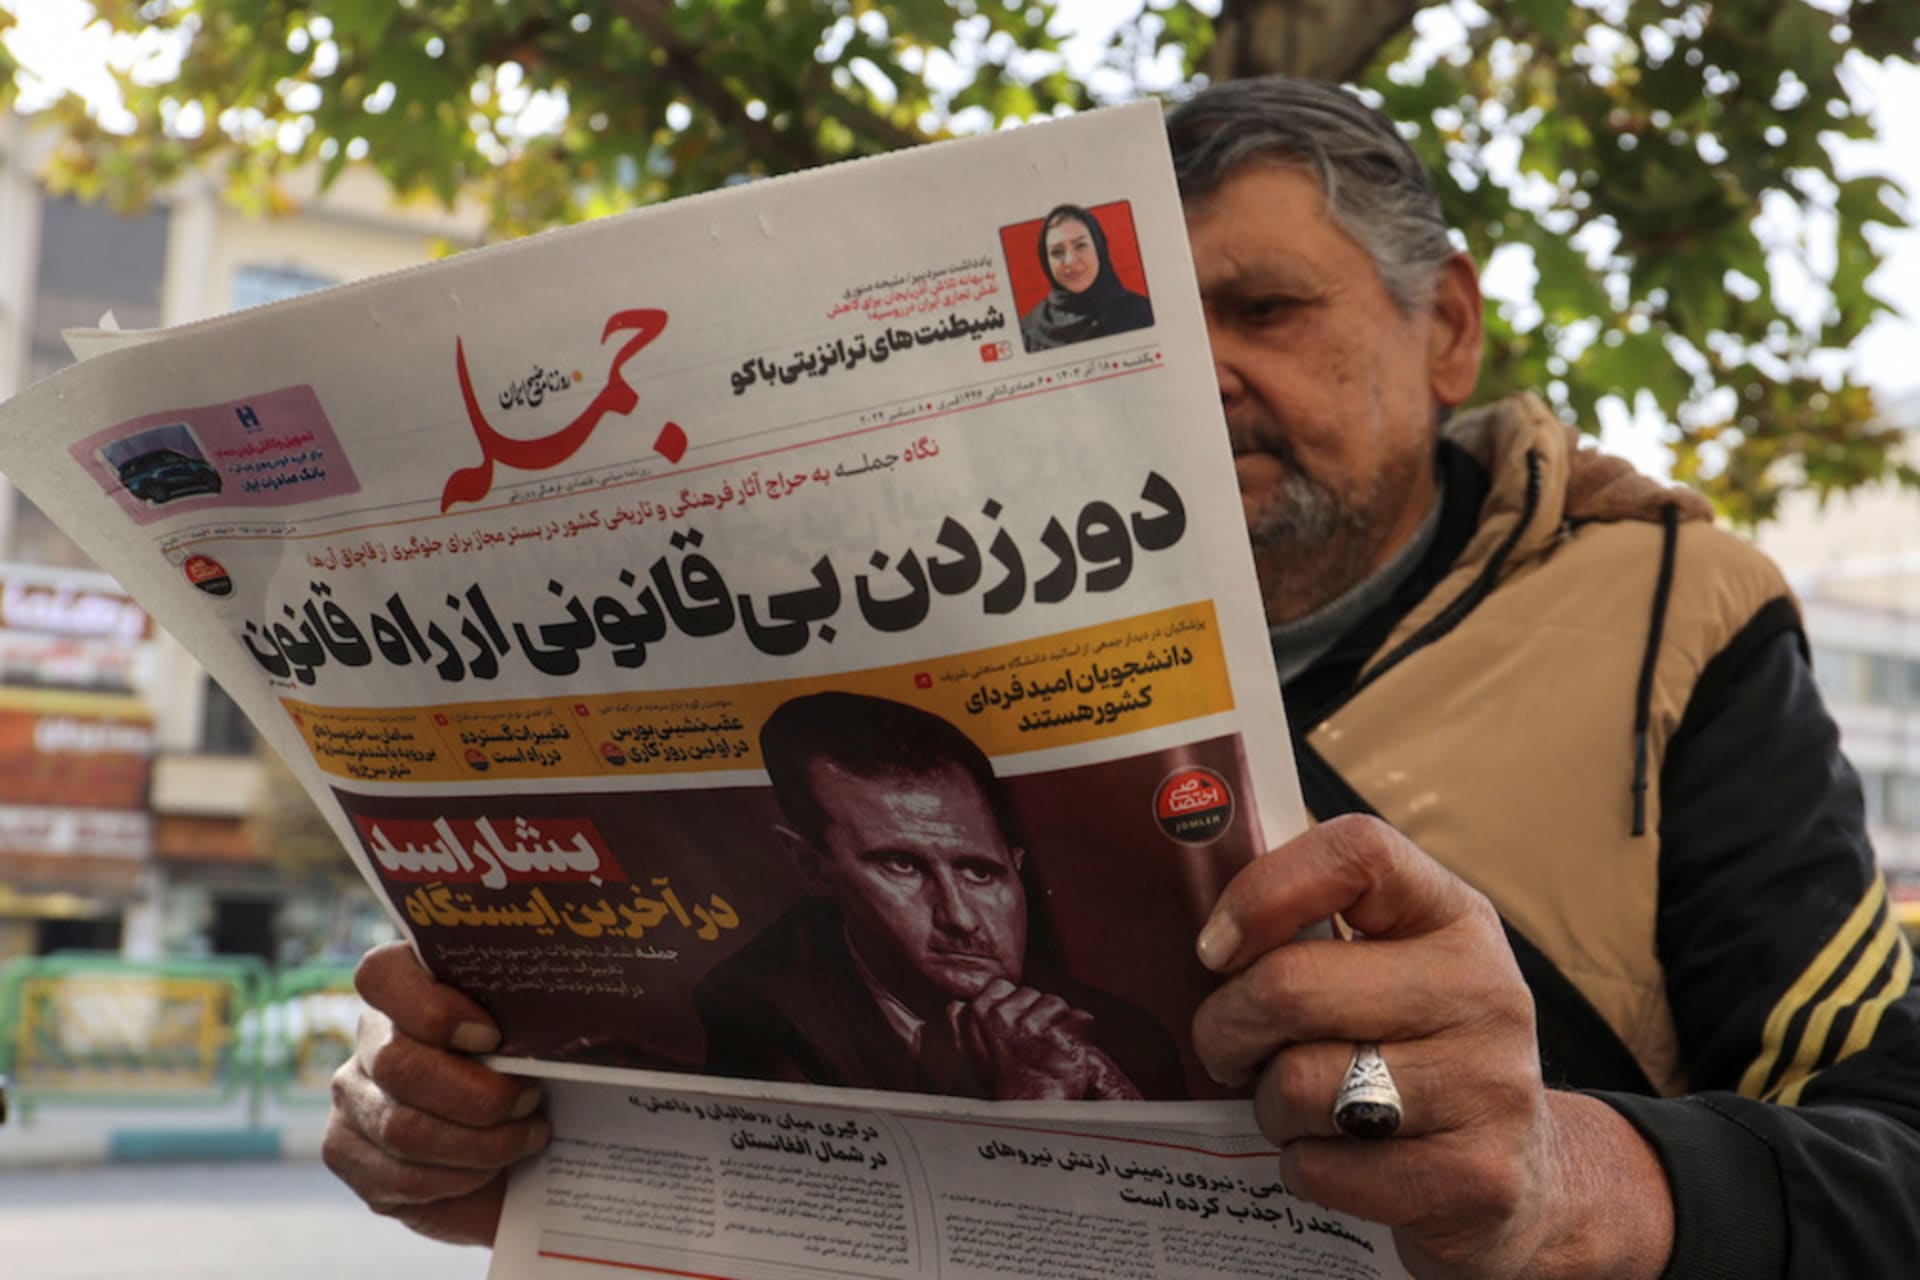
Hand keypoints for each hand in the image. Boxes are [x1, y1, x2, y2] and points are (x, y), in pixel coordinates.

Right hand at [322, 941, 549, 1245]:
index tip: (494, 1037)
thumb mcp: (531, 1025)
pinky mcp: (349, 1154)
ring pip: (402, 1129)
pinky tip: (490, 1169)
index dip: (434, 1010)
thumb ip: (532, 1009)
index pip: (382, 976)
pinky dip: (459, 1179)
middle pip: (399, 1064)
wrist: (509, 1136)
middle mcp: (368, 1038)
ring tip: (525, 1137)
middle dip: (479, 1095)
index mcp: (404, 984)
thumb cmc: (528, 1063)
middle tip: (531, 1100)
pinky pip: (402, 1177)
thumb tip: (575, 1008)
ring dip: (480, 1144)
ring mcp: (352, 1098)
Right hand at [951, 980, 1141, 1100]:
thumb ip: (963, 1028)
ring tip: (1051, 1054)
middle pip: (1033, 994)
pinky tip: (1069, 1056)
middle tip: (1033, 1049)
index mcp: (982, 1012)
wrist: (1037, 1118)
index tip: (1012, 1032)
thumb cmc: (1008, 1087)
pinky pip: (1081, 1018)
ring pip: (1058, 1005)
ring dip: (1060, 1026)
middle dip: (1037, 1016)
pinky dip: (1081, 1035)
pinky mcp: (1065, 1036)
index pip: (1002, 987)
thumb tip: (956, 1005)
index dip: (1012, 1007)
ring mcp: (1036, 1026)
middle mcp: (1006, 1015)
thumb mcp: (975, 1059)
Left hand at [1191, 815, 1672, 1279]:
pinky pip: (1322, 1168)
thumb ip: (1316, 934)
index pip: (1356, 853)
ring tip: (1298, 1108)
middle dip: (1226, 1027)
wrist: (1526, 1180)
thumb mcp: (1391, 969)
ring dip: (1270, 1106)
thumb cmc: (1418, 1055)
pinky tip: (1339, 1159)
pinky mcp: (1477, 1179)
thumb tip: (1210, 940)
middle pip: (1291, 984)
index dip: (1262, 892)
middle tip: (1227, 1049)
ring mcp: (1490, 1086)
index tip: (1217, 948)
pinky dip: (1303, 1169)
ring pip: (1299, 1085)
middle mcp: (1486, 990)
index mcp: (1455, 916)